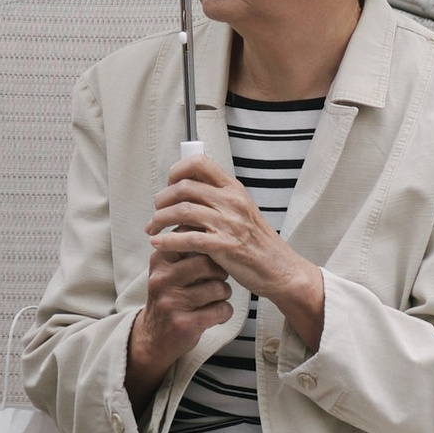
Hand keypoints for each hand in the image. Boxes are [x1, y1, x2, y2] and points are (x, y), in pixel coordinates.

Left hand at [126, 153, 324, 398]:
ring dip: (160, 219)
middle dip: (162, 199)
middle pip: (185, 187)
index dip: (177, 171)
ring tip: (152, 228)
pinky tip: (157, 244)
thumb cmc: (258, 243)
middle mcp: (231, 201)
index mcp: (234, 189)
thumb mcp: (242, 211)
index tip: (168, 185)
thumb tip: (186, 192)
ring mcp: (229, 223)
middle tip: (156, 211)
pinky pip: (188, 238)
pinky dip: (167, 240)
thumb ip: (218, 200)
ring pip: (182, 211)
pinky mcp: (225, 246)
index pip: (200, 163)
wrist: (281, 269)